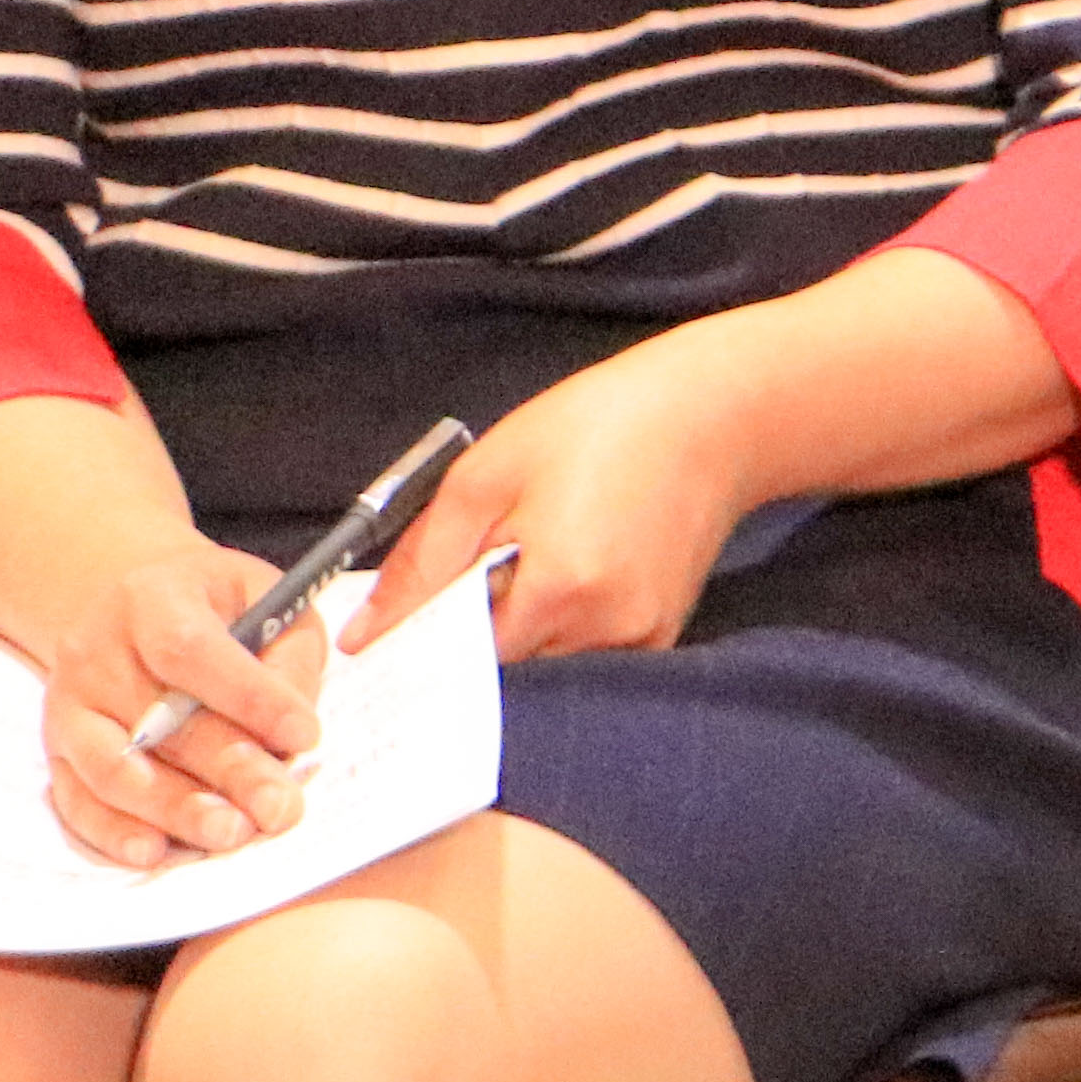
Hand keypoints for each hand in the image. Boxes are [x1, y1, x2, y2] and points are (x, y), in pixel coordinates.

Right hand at [37, 544, 322, 868]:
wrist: (132, 608)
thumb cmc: (217, 607)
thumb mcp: (265, 598)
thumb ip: (288, 655)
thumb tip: (295, 732)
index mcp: (151, 598)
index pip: (192, 651)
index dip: (250, 696)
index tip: (306, 735)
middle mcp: (95, 651)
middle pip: (159, 721)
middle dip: (227, 770)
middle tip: (279, 808)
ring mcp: (68, 705)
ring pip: (112, 769)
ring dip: (174, 809)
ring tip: (231, 834)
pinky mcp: (56, 751)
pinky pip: (77, 799)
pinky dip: (114, 832)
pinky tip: (156, 852)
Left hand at [352, 335, 764, 663]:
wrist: (716, 413)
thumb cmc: (601, 426)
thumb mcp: (487, 475)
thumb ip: (419, 563)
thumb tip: (364, 634)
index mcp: (560, 587)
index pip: (456, 659)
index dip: (422, 639)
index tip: (400, 622)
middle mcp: (605, 628)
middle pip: (501, 668)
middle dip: (473, 628)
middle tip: (476, 567)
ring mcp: (641, 637)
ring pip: (542, 665)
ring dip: (519, 627)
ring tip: (534, 555)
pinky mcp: (661, 633)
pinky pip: (584, 654)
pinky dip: (561, 624)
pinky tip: (571, 566)